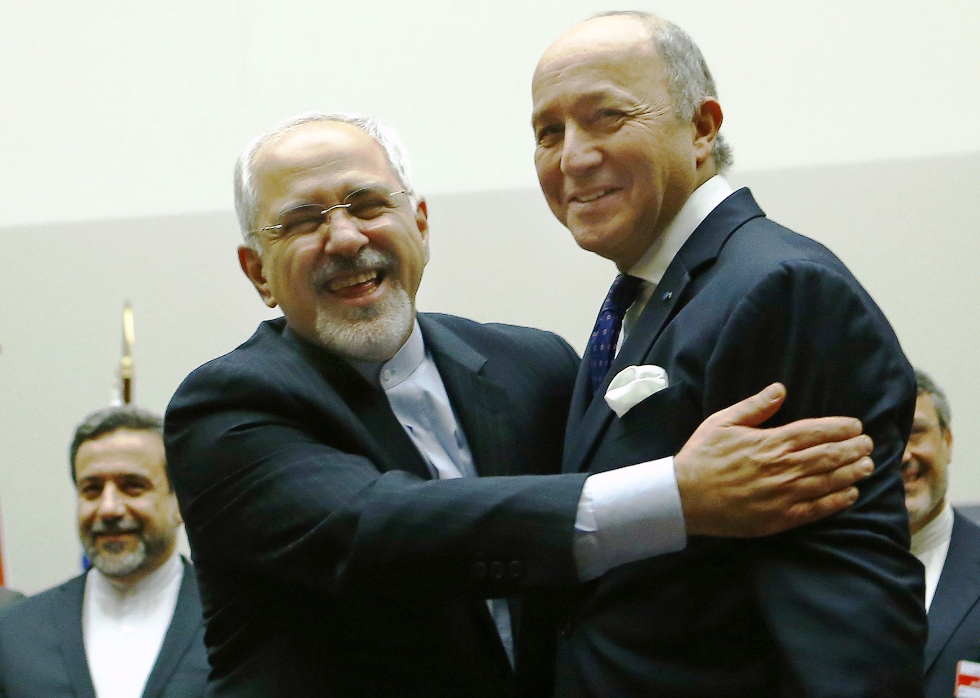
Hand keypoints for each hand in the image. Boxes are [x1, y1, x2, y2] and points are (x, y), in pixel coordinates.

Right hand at [675, 383, 873, 536]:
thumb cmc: (702, 456)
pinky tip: (851, 494)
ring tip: (868, 467)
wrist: (684, 498)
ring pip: (828, 481)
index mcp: (770, 442)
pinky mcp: (779, 519)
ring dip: (852, 473)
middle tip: (869, 445)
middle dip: (853, 449)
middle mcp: (782, 468)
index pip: (816, 432)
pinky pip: (816, 509)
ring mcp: (783, 495)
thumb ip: (755, 406)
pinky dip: (837, 501)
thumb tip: (781, 388)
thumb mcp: (722, 422)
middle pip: (829, 456)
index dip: (841, 428)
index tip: (856, 426)